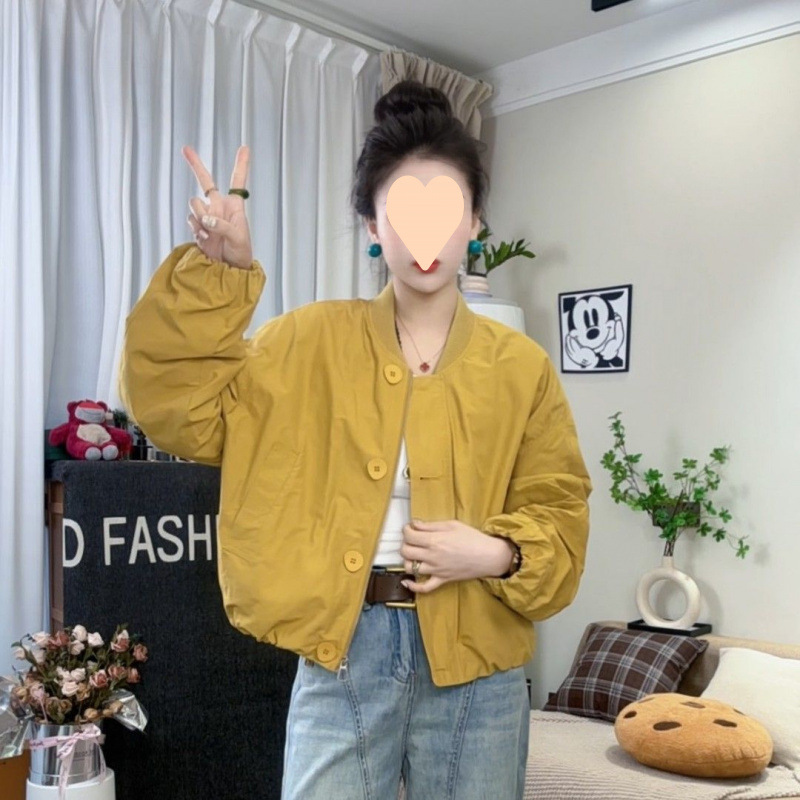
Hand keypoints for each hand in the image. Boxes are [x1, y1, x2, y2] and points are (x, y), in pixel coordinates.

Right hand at [183, 144, 252, 269]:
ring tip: (209, 232)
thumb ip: (223, 226)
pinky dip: (195, 228)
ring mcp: (207, 215)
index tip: (245, 148)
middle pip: (205, 181)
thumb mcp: (238, 238)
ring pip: (194, 203)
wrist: (229, 268)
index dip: (241, 164)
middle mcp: (219, 206)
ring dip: (199, 216)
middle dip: (195, 164)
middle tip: (185, 148)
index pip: (238, 181)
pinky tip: (204, 238)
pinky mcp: (198, 226)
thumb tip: (206, 219)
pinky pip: (191, 220)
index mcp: (234, 205)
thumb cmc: (241, 252)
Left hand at [398, 519, 511, 594]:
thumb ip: (431, 525)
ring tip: (413, 555)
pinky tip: (406, 581)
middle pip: (405, 551)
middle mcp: (432, 556)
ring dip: (407, 560)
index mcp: (434, 540)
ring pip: (410, 568)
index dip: (406, 530)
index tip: (409, 528)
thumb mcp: (452, 525)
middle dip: (405, 543)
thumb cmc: (473, 538)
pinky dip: (413, 586)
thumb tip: (415, 524)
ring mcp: (436, 570)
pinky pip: (424, 588)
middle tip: (411, 540)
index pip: (409, 536)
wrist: (489, 556)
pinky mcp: (442, 580)